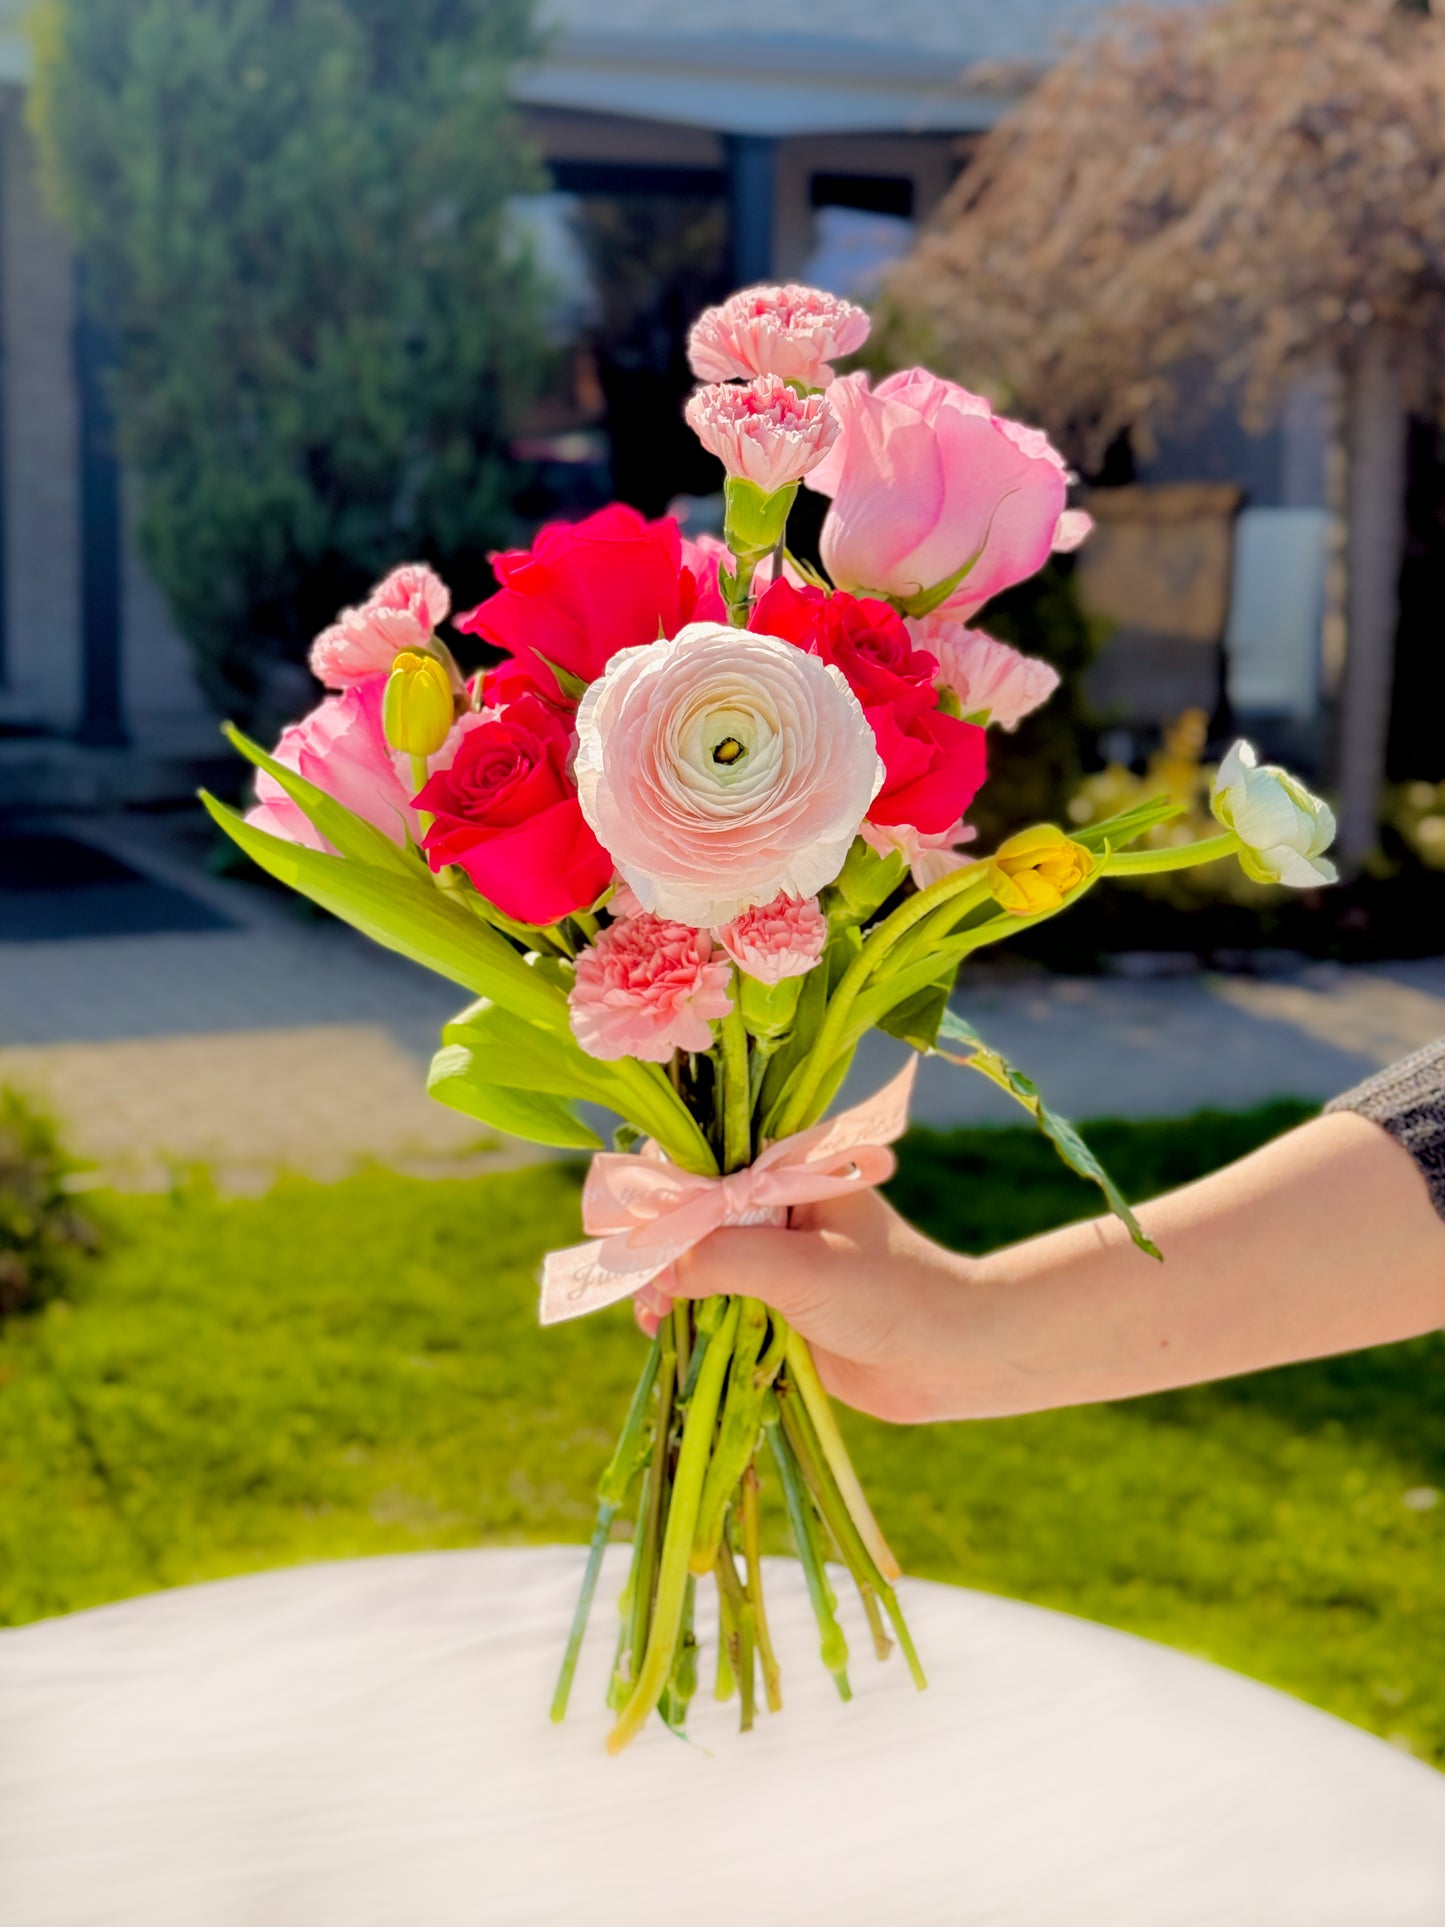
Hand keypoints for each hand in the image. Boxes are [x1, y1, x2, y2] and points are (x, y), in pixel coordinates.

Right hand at [638, 1187, 975, 1424]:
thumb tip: (654, 1268)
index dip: (663, 1185)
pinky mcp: (771, 1301)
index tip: (636, 1227)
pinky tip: (665, 1330)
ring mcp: (772, 1253)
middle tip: (642, 1282)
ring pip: (695, 1257)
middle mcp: (776, 1201)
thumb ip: (725, 1259)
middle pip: (691, 1207)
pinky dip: (685, 1313)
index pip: (706, 1154)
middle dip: (658, 1242)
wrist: (949, 1359)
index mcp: (792, 1164)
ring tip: (652, 1314)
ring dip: (667, 1283)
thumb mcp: (804, 1268)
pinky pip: (712, 1299)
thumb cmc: (890, 1294)